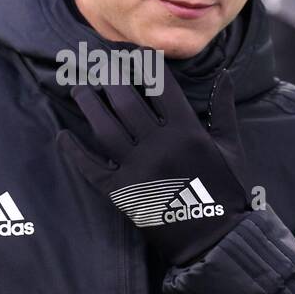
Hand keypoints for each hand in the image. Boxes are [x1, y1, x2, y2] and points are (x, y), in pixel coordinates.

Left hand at [56, 67, 249, 265]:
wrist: (215, 240)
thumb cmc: (226, 191)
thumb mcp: (231, 148)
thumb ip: (224, 109)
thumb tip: (224, 74)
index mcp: (187, 131)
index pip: (159, 85)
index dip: (143, 64)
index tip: (131, 54)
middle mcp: (159, 145)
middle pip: (125, 101)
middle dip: (109, 78)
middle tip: (98, 67)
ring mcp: (137, 169)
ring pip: (104, 128)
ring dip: (88, 104)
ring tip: (79, 89)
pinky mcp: (121, 193)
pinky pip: (91, 167)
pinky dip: (74, 151)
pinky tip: (63, 135)